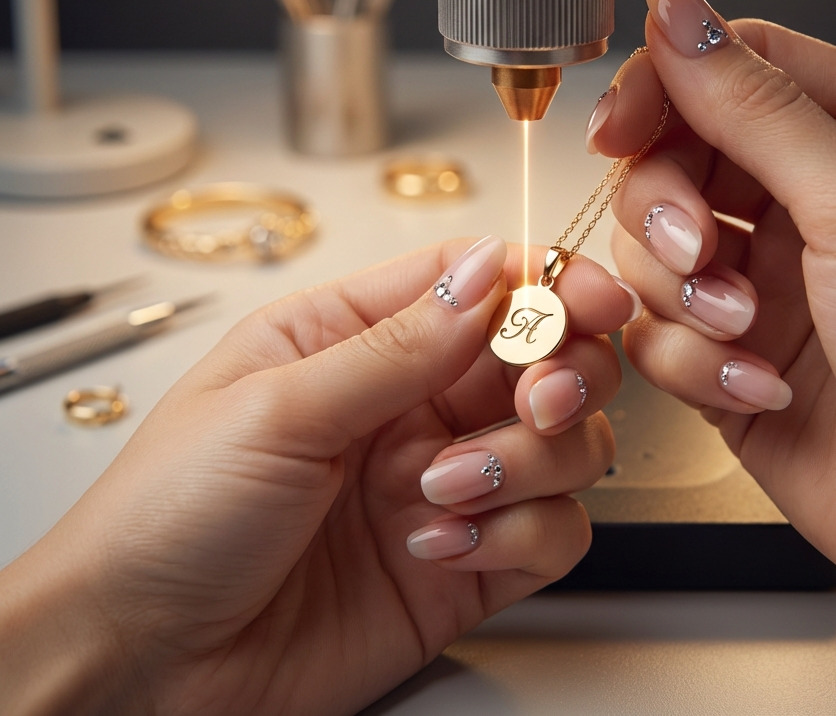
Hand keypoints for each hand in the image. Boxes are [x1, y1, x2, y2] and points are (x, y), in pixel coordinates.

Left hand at [0, 237, 634, 715]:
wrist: (142, 665)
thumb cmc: (169, 518)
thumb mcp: (273, 410)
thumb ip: (393, 346)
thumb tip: (483, 274)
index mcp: (358, 338)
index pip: (477, 282)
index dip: (544, 281)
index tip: (590, 299)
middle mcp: (413, 404)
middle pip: (541, 356)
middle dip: (562, 372)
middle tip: (539, 399)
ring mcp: (446, 482)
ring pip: (563, 445)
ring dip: (529, 463)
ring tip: (446, 491)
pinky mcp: (468, 563)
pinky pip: (552, 533)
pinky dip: (520, 535)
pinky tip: (441, 546)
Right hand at [588, 0, 835, 709]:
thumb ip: (754, 102)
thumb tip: (676, 5)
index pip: (728, 65)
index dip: (661, 88)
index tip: (615, 128)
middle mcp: (808, 194)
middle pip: (671, 153)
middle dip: (667, 210)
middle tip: (698, 252)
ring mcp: (763, 271)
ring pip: (648, 243)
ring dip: (681, 295)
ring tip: (741, 334)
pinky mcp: (726, 344)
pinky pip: (654, 325)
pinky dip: (690, 360)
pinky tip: (755, 386)